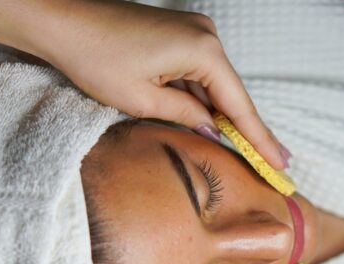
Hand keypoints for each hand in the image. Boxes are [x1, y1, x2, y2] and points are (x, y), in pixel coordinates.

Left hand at [35, 0, 288, 168]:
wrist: (63, 21)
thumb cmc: (97, 58)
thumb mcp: (143, 100)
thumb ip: (185, 115)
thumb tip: (213, 128)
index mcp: (202, 51)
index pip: (239, 105)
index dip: (259, 138)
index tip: (280, 162)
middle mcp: (205, 36)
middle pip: (232, 94)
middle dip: (249, 131)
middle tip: (274, 162)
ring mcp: (193, 33)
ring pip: (215, 86)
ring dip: (226, 118)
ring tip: (251, 151)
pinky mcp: (178, 36)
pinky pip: (199, 75)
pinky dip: (205, 101)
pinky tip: (215, 126)